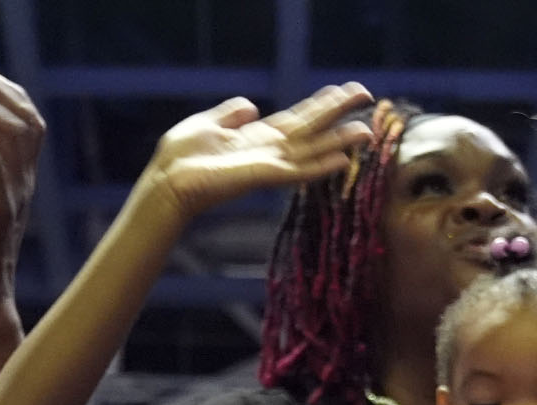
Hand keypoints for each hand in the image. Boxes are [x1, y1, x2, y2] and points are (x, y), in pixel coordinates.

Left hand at [143, 83, 372, 221]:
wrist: (169, 181)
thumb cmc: (181, 157)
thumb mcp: (207, 123)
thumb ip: (230, 114)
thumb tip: (252, 106)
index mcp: (256, 137)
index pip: (296, 119)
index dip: (320, 105)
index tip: (344, 90)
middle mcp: (268, 151)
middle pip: (311, 129)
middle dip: (338, 112)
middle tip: (366, 95)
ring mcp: (270, 165)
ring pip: (313, 150)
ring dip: (340, 140)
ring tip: (367, 131)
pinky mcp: (266, 177)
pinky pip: (300, 171)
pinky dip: (321, 166)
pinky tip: (342, 160)